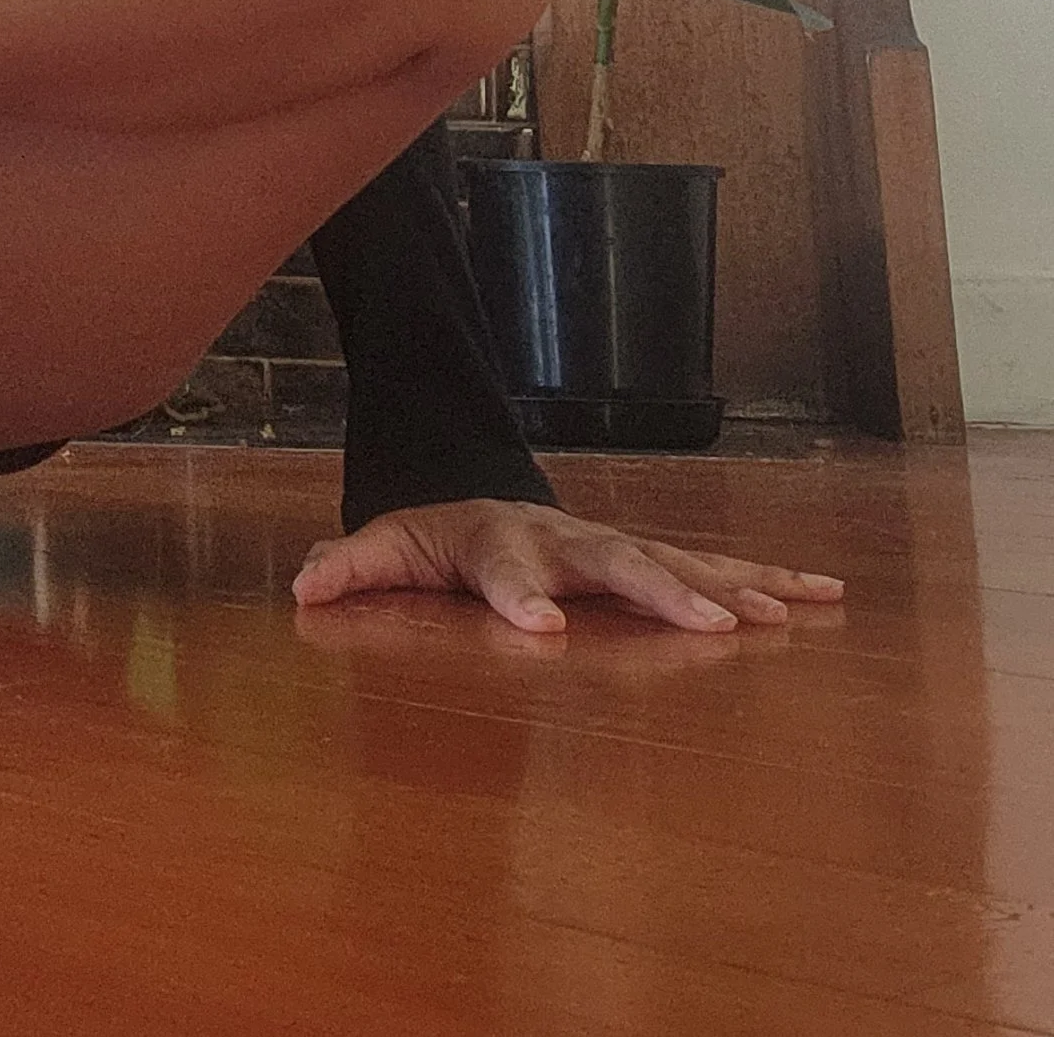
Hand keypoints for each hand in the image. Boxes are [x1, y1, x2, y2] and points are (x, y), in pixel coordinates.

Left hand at [291, 495, 846, 634]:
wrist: (478, 491)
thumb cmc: (432, 536)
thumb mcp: (382, 548)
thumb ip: (345, 567)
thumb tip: (301, 585)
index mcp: (498, 542)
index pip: (504, 568)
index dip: (517, 598)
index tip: (540, 631)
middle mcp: (566, 540)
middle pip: (617, 562)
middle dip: (664, 593)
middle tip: (715, 625)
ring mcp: (612, 546)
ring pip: (679, 560)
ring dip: (735, 585)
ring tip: (790, 611)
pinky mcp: (647, 559)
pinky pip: (712, 568)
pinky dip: (767, 580)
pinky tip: (821, 596)